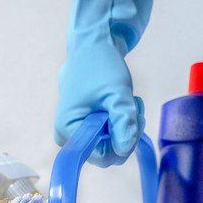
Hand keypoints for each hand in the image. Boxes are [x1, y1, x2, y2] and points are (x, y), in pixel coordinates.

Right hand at [54, 36, 144, 167]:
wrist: (92, 45)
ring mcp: (75, 131)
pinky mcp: (84, 126)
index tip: (134, 119)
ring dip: (126, 125)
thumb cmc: (100, 65)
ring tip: (130, 101)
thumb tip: (125, 150)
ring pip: (110, 144)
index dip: (122, 143)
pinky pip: (107, 135)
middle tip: (134, 107)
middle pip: (106, 152)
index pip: (101, 157)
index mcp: (68, 129)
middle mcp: (67, 136)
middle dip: (126, 132)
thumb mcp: (117, 93)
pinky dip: (121, 121)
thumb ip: (123, 121)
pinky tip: (123, 103)